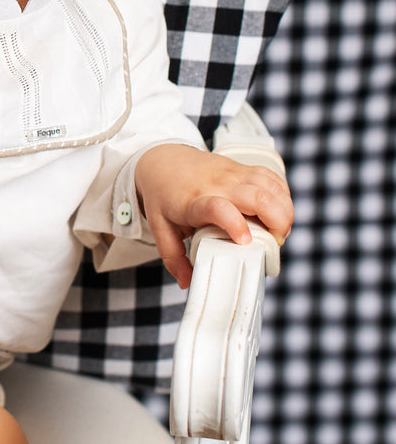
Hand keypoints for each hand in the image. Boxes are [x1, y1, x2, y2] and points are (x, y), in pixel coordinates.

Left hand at [134, 144, 293, 287]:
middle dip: (278, 223)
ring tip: (277, 231)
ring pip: (270, 187)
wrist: (162, 160)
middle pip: (257, 197)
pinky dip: (283, 196)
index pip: (217, 208)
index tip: (245, 240)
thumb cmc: (163, 196)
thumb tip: (188, 283)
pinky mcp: (242, 168)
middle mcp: (216, 186)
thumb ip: (173, 258)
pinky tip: (278, 212)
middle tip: (273, 242)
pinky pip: (272, 177)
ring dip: (284, 211)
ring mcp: (232, 174)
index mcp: (194, 203)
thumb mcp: (160, 228)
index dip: (235, 224)